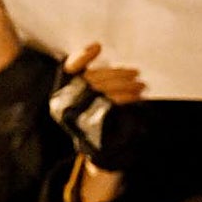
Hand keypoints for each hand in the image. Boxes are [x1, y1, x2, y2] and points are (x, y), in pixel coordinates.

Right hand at [50, 42, 146, 170]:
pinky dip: (126, 100)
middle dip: (118, 74)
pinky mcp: (92, 125)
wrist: (97, 154)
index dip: (82, 56)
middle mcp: (64, 103)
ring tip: (141, 87)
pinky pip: (111, 106)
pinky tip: (136, 98)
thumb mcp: (83, 100)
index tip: (97, 47)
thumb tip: (96, 50)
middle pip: (94, 79)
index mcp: (60, 94)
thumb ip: (85, 78)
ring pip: (105, 91)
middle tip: (137, 74)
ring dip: (126, 87)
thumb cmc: (91, 122)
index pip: (69, 69)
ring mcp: (76, 115)